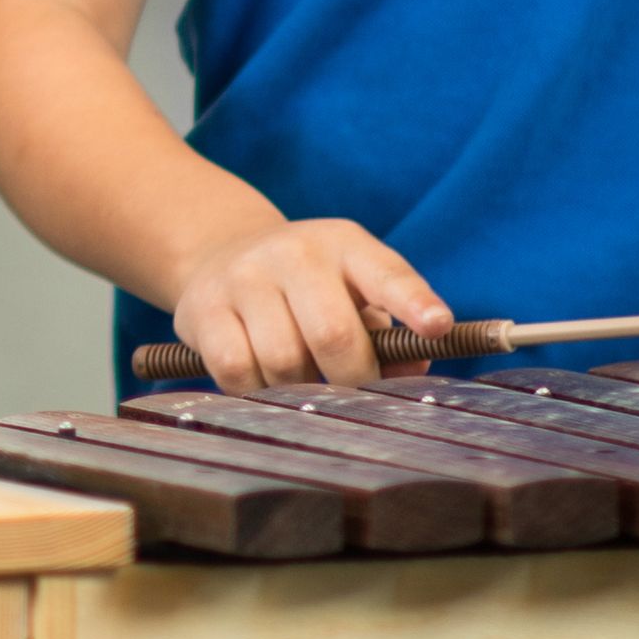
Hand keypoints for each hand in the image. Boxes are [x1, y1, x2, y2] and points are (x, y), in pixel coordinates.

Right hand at [160, 215, 453, 388]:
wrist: (221, 251)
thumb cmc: (310, 287)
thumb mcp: (355, 291)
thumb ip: (389, 334)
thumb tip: (407, 378)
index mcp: (345, 245)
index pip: (386, 273)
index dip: (414, 302)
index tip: (438, 328)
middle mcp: (293, 252)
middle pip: (332, 334)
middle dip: (352, 379)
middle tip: (355, 394)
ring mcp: (242, 277)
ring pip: (282, 361)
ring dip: (299, 388)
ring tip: (302, 381)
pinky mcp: (201, 309)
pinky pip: (236, 371)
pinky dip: (256, 390)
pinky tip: (263, 381)